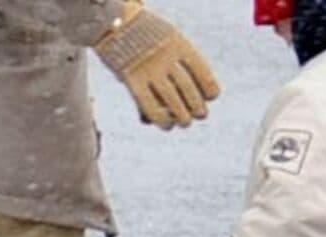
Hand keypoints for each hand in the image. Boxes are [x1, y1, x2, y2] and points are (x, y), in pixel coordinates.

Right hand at [95, 2, 221, 129]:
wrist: (114, 22)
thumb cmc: (146, 35)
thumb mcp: (167, 39)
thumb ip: (178, 62)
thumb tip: (191, 90)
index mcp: (179, 44)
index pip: (202, 71)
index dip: (210, 88)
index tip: (211, 97)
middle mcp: (165, 57)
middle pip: (188, 88)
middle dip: (197, 106)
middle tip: (201, 115)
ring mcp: (149, 68)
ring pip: (172, 100)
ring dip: (182, 116)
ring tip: (184, 122)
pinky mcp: (132, 79)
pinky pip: (149, 105)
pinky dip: (160, 119)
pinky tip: (166, 125)